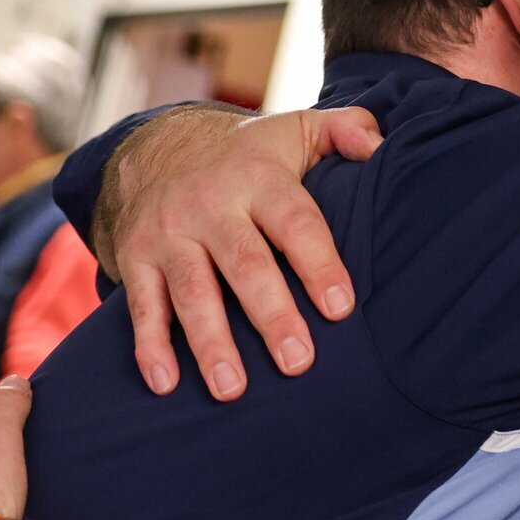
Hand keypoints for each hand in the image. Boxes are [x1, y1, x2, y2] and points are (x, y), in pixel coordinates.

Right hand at [106, 107, 382, 400]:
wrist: (154, 148)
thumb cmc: (250, 156)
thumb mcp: (297, 131)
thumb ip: (346, 130)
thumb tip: (383, 146)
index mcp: (258, 179)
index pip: (295, 222)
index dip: (318, 263)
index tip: (341, 307)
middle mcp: (210, 206)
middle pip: (244, 264)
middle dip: (271, 315)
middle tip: (297, 362)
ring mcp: (168, 234)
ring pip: (191, 292)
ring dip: (210, 343)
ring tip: (233, 389)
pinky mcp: (136, 258)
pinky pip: (141, 306)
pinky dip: (149, 347)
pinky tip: (166, 384)